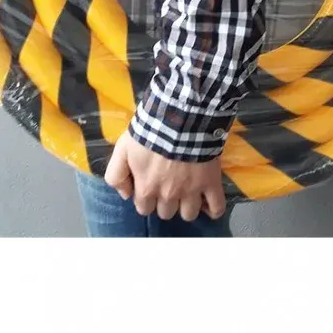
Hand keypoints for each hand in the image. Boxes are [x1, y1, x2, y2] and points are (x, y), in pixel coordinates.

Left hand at [104, 131, 226, 221]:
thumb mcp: (122, 149)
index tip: (149, 185)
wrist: (179, 117)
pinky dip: (213, 210)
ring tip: (187, 192)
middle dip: (165, 202)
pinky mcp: (211, 183)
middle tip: (168, 184)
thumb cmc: (149, 132)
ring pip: (188, 214)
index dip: (146, 198)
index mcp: (146, 189)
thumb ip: (116, 175)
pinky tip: (207, 203)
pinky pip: (216, 207)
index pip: (144, 208)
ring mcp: (191, 191)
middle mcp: (168, 195)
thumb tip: (125, 195)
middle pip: (166, 213)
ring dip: (186, 206)